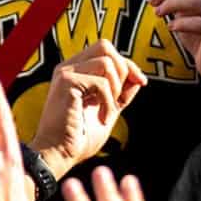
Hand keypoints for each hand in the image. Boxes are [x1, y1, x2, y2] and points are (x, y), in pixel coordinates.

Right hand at [32, 41, 148, 176]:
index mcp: (75, 70)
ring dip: (116, 88)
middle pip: (105, 46)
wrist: (59, 154)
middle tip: (120, 97)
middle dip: (123, 69)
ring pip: (106, 62)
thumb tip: (138, 77)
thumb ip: (121, 93)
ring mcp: (66, 73)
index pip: (106, 50)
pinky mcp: (67, 83)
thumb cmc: (79, 138)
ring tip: (108, 110)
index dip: (127, 64)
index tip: (141, 82)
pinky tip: (102, 119)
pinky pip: (101, 82)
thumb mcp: (107, 110)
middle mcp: (68, 67)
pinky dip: (109, 102)